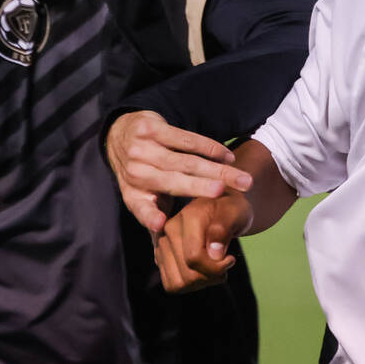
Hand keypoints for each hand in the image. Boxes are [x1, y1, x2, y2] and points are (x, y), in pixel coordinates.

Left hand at [105, 111, 252, 231]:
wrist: (121, 135)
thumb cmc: (142, 173)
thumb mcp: (141, 197)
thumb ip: (154, 215)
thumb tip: (164, 235)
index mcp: (133, 195)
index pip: (141, 209)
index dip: (150, 217)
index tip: (160, 223)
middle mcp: (135, 172)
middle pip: (175, 181)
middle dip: (203, 188)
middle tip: (227, 193)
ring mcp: (141, 148)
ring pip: (187, 160)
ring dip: (218, 169)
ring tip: (242, 179)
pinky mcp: (151, 128)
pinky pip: (186, 139)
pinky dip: (210, 148)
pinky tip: (227, 156)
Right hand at [154, 193, 253, 292]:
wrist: (223, 209)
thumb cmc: (232, 211)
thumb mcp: (237, 213)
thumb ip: (224, 229)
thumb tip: (214, 254)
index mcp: (187, 216)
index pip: (194, 257)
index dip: (216, 267)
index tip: (230, 259)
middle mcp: (168, 229)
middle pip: (187, 275)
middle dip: (211, 276)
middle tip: (224, 265)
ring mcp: (162, 243)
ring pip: (178, 283)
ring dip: (201, 282)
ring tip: (214, 269)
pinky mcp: (161, 256)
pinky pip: (172, 285)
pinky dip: (190, 285)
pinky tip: (202, 271)